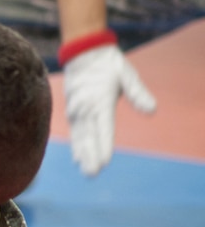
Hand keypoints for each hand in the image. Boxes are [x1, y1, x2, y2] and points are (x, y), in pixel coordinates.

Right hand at [63, 44, 155, 175]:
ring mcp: (76, 110)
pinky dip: (76, 145)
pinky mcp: (73, 111)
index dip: (104, 145)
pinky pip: (74, 131)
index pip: (103, 127)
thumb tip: (152, 110)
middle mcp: (85, 108)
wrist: (83, 52)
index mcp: (100, 100)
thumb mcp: (127, 74)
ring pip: (79, 136)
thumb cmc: (108, 65)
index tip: (105, 162)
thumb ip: (138, 93)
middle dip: (90, 156)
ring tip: (84, 169)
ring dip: (82, 153)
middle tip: (92, 174)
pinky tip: (78, 157)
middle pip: (88, 136)